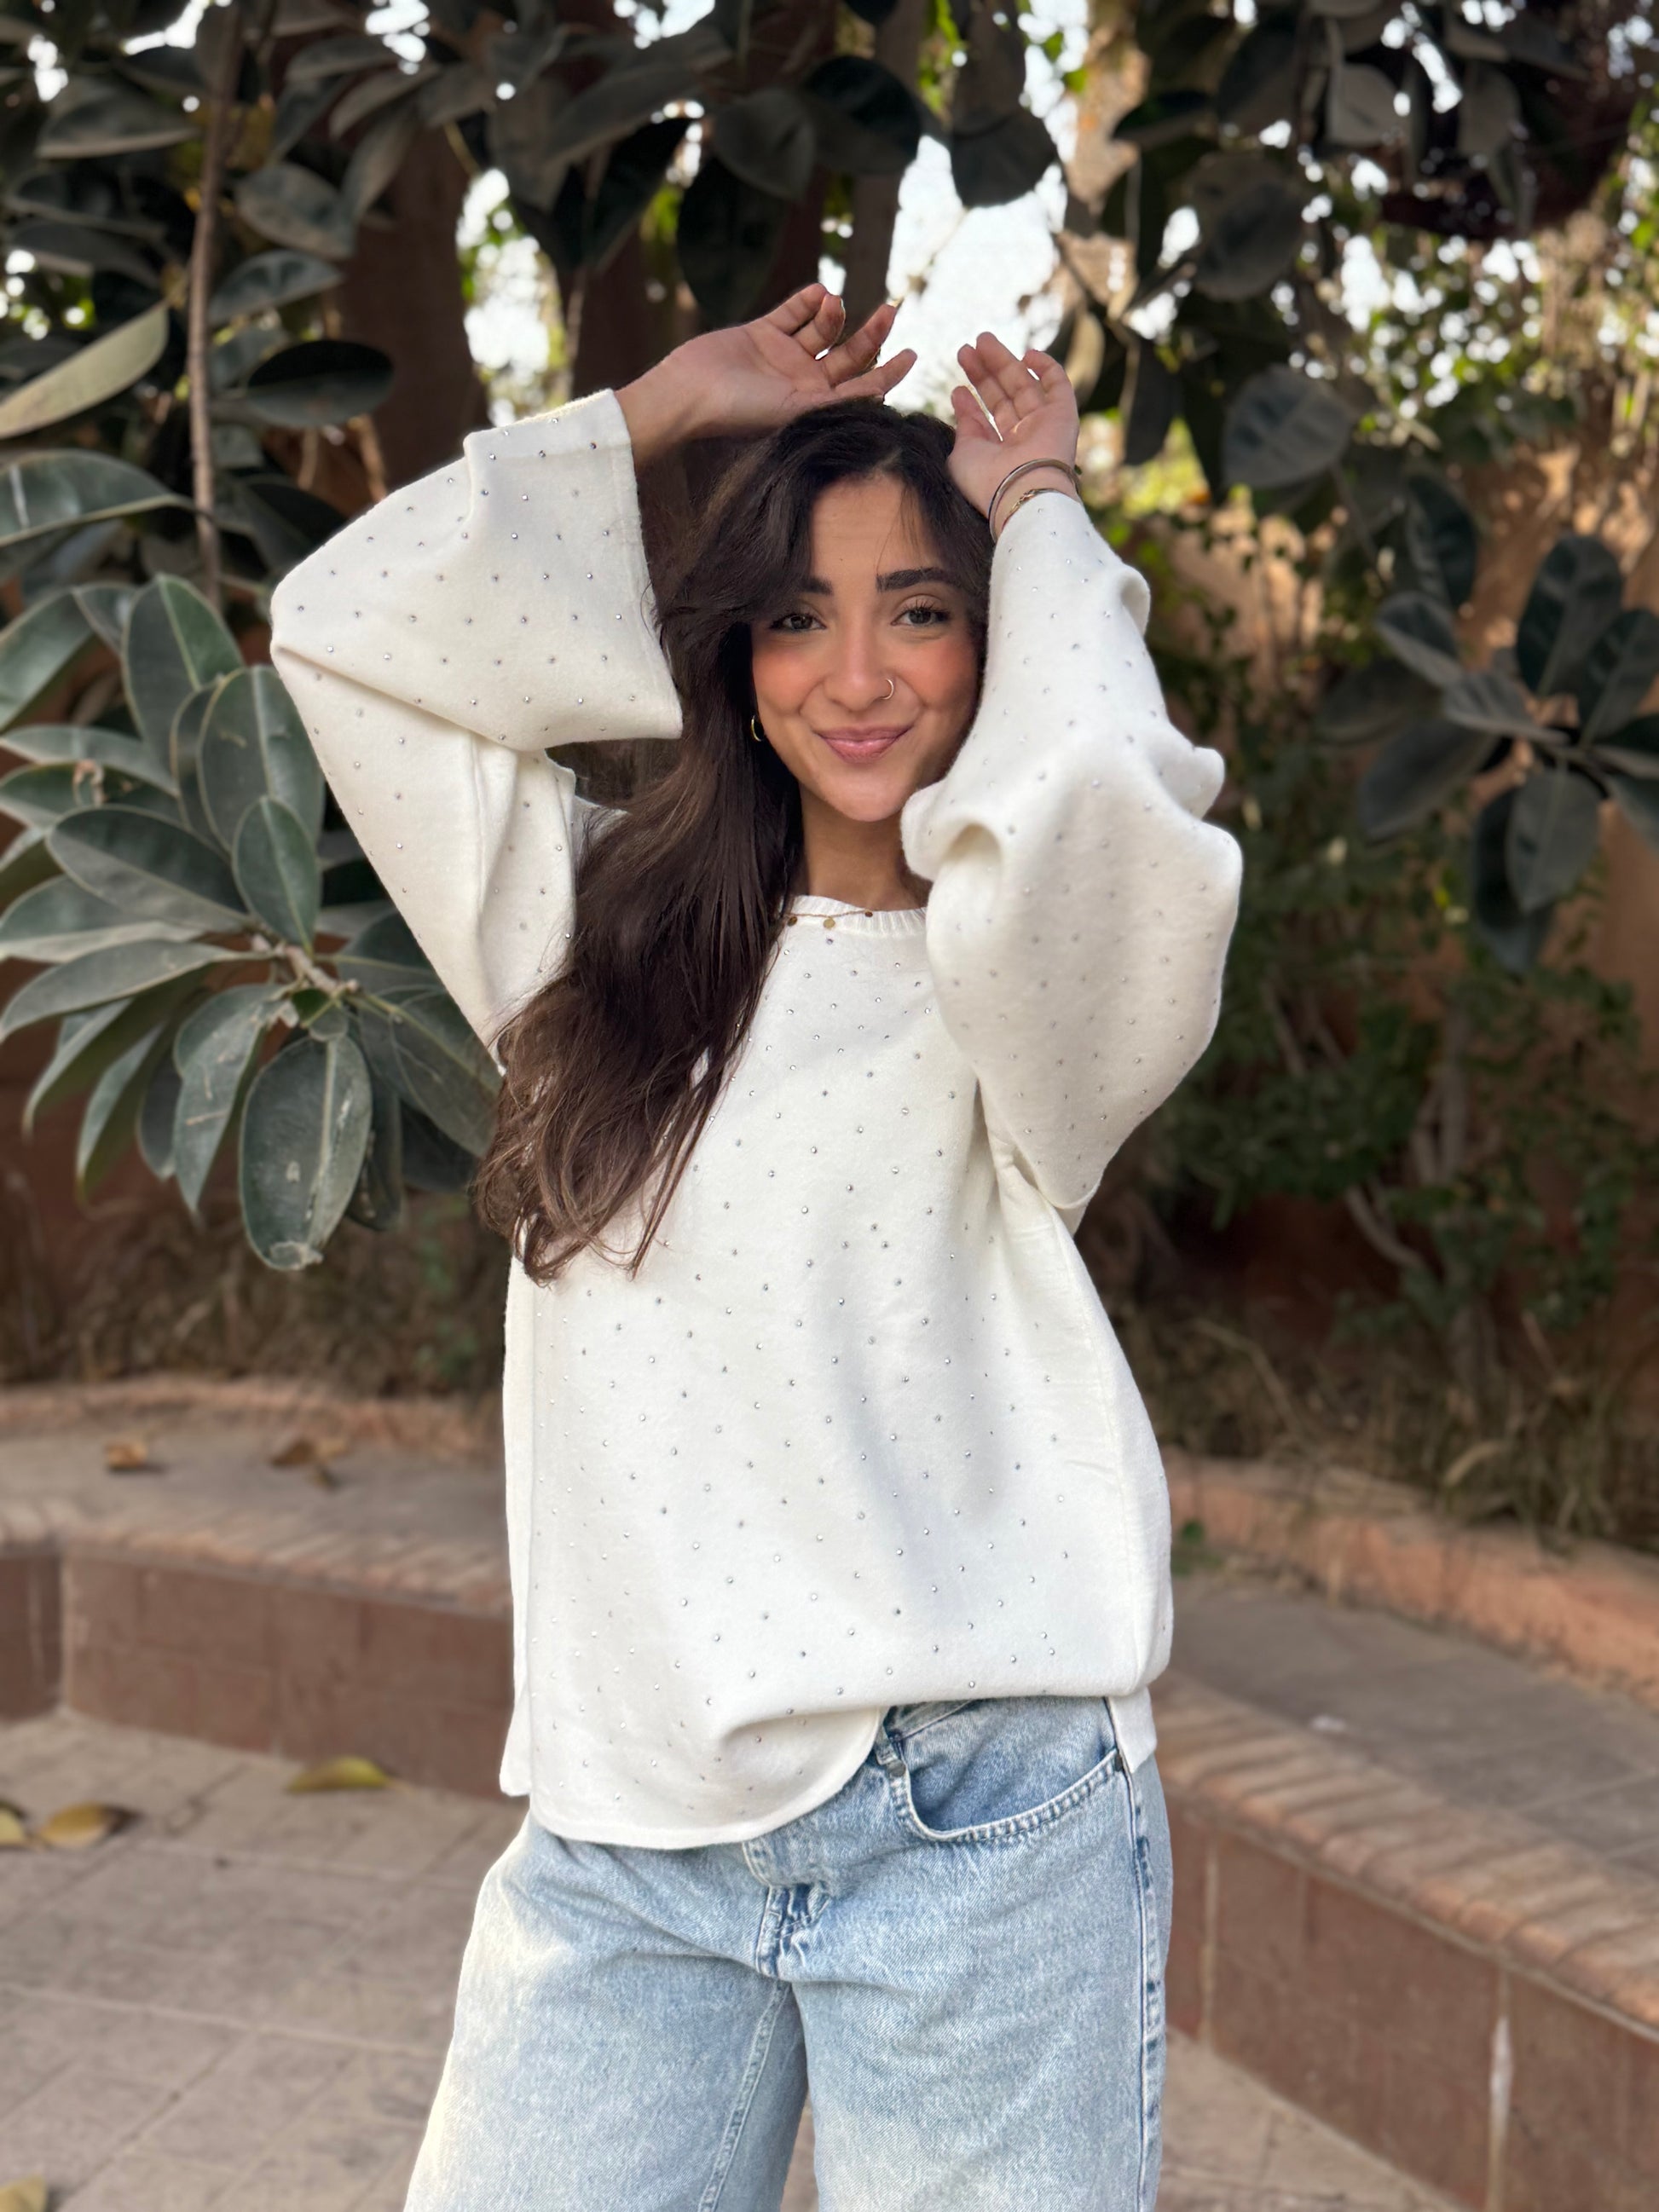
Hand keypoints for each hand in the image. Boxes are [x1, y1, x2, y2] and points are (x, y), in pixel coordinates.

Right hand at [618, 286, 916, 462]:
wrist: (689, 394)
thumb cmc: (740, 412)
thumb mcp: (798, 411)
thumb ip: (839, 401)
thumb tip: (882, 393)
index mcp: (815, 407)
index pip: (862, 389)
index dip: (889, 372)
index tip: (914, 354)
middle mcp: (802, 383)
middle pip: (849, 355)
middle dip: (872, 333)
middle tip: (891, 310)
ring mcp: (781, 357)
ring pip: (823, 329)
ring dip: (833, 313)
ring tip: (832, 302)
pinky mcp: (760, 333)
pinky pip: (793, 312)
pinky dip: (808, 300)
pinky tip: (818, 293)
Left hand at [949, 335, 1079, 526]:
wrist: (1020, 490)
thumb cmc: (986, 480)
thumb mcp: (962, 454)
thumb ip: (963, 427)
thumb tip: (960, 399)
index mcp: (1001, 454)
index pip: (987, 420)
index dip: (972, 401)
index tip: (957, 386)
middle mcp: (1024, 439)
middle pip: (1003, 397)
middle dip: (984, 373)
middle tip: (965, 349)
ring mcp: (1044, 425)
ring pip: (1024, 385)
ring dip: (1003, 361)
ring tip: (981, 340)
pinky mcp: (1064, 414)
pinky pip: (1058, 384)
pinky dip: (1046, 366)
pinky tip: (1027, 354)